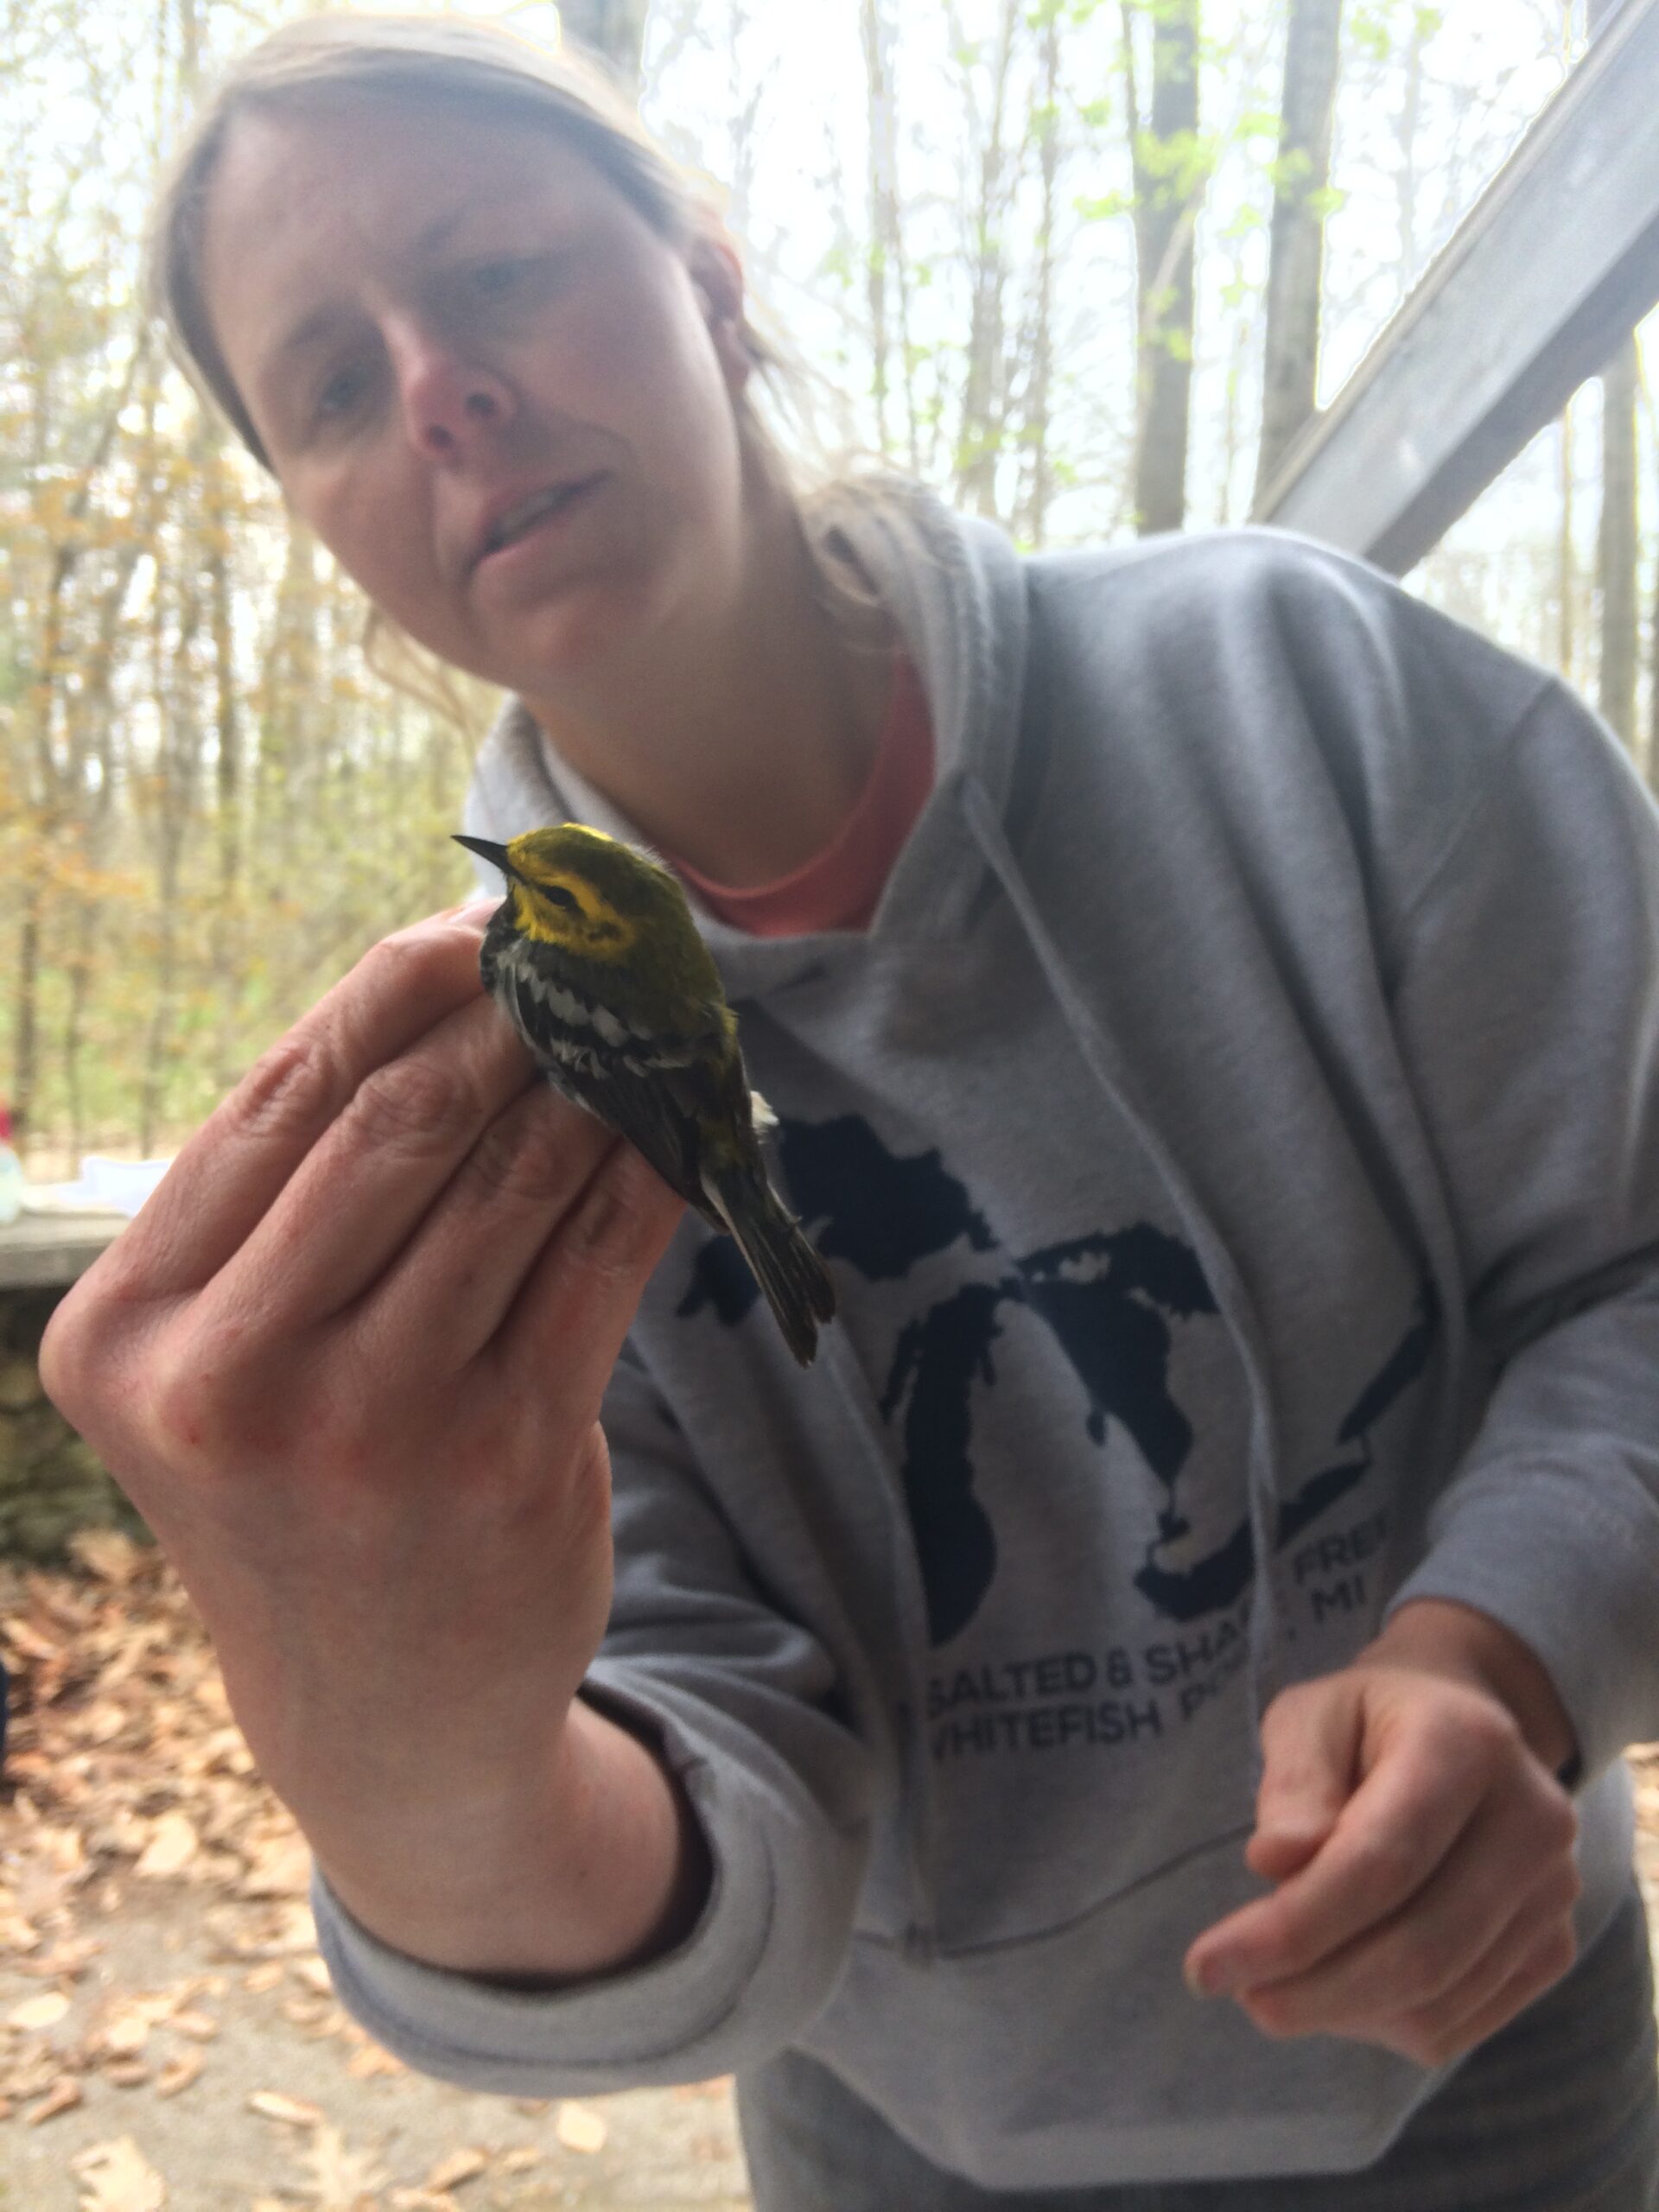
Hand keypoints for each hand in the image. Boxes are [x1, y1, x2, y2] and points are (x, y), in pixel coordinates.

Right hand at [40, 903, 686, 1967]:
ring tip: (635, 1018)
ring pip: (513, 1178)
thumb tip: (437, 986)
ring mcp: (374, 1428)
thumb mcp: (224, 1363)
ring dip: (590, 1078)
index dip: (391, 989)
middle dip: (506, 1016)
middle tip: (579, 951)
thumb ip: (287, 1203)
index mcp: (127, 1333)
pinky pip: (600, 1258)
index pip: (275, 1104)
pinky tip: (677, 1120)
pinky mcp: (507, 1458)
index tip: (479, 923)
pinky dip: (647, 1169)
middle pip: (397, 1125)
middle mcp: (232, 1380)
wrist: (381, 1719)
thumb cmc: (299, 1493)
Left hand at [1182, 1604, 1581, 2066]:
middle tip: (1236, 1992)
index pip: (1381, 1861)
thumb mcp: (1309, 1716)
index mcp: (1468, 1743)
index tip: (1208, 1964)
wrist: (1461, 1730)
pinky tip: (1336, 1981)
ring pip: (1437, 1998)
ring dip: (1340, 2010)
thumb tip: (1276, 1863)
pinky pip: (1458, 2022)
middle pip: (1420, 1947)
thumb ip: (1294, 1782)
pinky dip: (1382, 2021)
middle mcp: (1533, 1821)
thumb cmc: (1365, 1722)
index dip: (1293, 1925)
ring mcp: (1554, 1893)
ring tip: (1276, 1979)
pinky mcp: (1552, 1948)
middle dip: (1313, 1988)